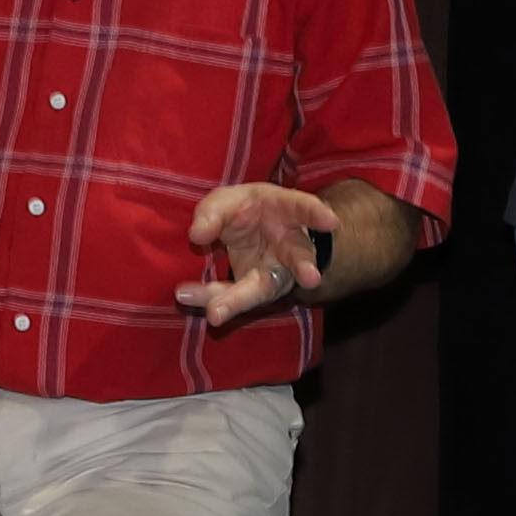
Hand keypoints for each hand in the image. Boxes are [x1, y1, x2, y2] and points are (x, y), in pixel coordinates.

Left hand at [176, 179, 334, 328]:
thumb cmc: (247, 209)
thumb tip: (196, 236)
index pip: (305, 209)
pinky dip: (209, 296)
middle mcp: (290, 247)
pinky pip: (231, 294)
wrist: (249, 232)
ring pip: (261, 289)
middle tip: (311, 278)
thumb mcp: (229, 199)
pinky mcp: (253, 290)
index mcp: (289, 213)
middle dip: (304, 267)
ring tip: (215, 315)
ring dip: (238, 301)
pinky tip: (185, 294)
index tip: (331, 221)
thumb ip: (213, 212)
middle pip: (298, 257)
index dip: (317, 213)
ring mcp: (275, 274)